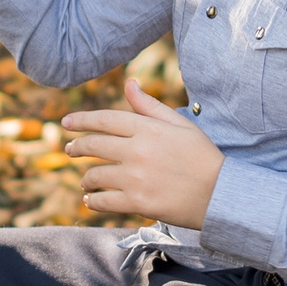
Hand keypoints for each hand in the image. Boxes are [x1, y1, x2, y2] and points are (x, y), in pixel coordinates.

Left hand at [61, 78, 224, 228]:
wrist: (220, 194)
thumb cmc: (201, 156)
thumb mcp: (180, 125)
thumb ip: (150, 106)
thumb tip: (129, 83)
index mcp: (148, 129)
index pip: (104, 120)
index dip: (81, 120)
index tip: (66, 123)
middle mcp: (137, 151)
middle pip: (94, 145)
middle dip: (76, 147)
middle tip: (70, 150)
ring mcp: (136, 178)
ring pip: (95, 175)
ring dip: (87, 178)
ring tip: (87, 181)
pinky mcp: (137, 202)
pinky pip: (103, 201)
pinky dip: (93, 201)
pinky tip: (91, 200)